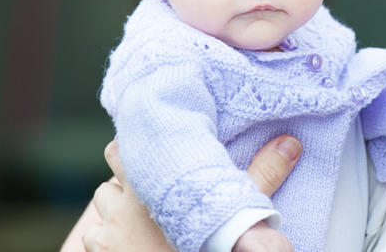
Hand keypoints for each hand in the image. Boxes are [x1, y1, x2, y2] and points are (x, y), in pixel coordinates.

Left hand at [61, 135, 301, 251]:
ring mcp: (105, 230)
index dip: (143, 143)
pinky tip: (130, 241)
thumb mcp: (236, 215)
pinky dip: (108, 233)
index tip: (161, 145)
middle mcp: (120, 203)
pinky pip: (95, 233)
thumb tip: (291, 143)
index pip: (124, 143)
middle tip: (159, 177)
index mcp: (150, 183)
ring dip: (118, 201)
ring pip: (103, 198)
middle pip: (114, 163)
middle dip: (132, 168)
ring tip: (146, 210)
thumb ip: (264, 175)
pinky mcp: (100, 251)